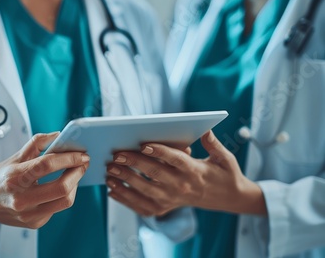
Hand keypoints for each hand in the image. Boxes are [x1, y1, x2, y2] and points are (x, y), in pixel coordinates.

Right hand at [0, 132, 89, 228]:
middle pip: (62, 188)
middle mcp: (21, 199)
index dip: (68, 158)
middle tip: (83, 163)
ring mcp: (29, 214)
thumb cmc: (0, 177)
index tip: (81, 153)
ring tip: (74, 173)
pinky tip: (60, 185)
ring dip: (75, 184)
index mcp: (14, 177)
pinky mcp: (35, 223)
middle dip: (78, 172)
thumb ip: (36, 143)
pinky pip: (58, 207)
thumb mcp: (14, 156)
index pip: (47, 165)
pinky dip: (63, 194)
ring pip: (65, 201)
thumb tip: (58, 135)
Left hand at [106, 131, 266, 216]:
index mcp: (195, 171)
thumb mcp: (225, 157)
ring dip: (125, 181)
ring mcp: (172, 200)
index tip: (143, 144)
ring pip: (145, 191)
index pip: (175, 160)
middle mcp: (182, 186)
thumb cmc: (224, 173)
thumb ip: (213, 144)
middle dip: (133, 164)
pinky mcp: (165, 208)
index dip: (159, 151)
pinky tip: (112, 189)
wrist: (230, 198)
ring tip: (109, 171)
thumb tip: (205, 130)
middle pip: (154, 174)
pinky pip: (142, 206)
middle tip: (116, 155)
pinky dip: (126, 199)